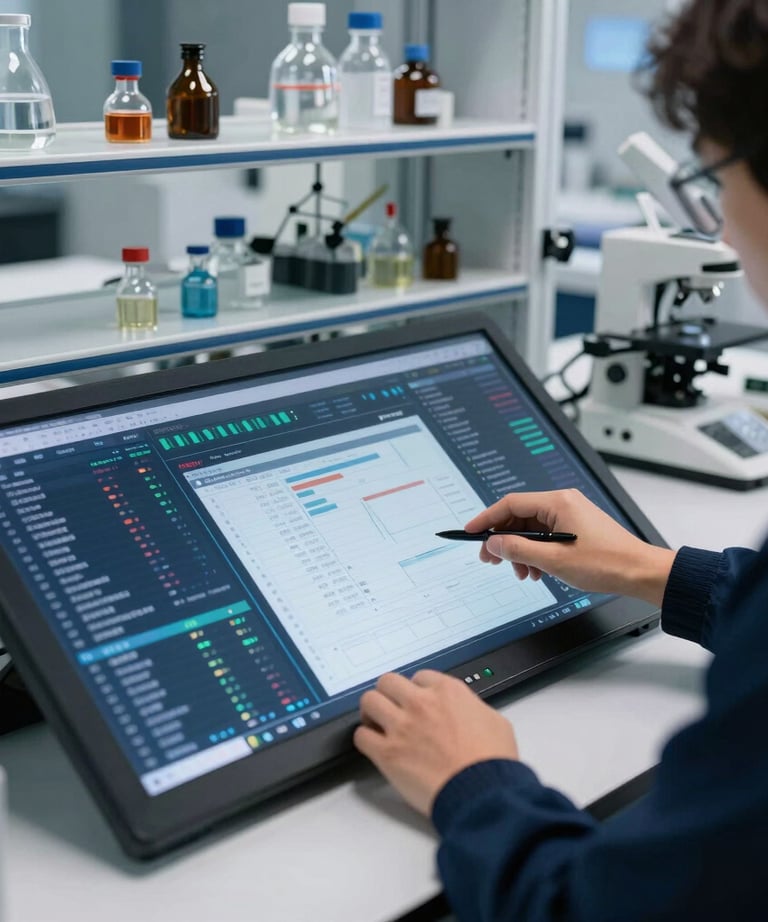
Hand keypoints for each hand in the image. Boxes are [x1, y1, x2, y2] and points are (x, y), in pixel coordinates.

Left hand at [354, 670, 518, 815]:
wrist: (482, 793)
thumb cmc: (492, 762)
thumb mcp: (494, 720)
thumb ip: (472, 708)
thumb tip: (466, 712)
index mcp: (447, 691)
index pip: (420, 676)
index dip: (417, 690)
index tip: (416, 700)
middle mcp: (421, 703)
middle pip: (388, 682)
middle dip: (389, 694)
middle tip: (391, 707)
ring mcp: (402, 726)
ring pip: (369, 701)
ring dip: (372, 711)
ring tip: (377, 723)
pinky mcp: (388, 753)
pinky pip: (361, 736)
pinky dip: (365, 738)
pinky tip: (374, 745)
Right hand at [464, 489, 674, 605]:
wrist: (641, 573)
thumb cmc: (607, 563)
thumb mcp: (554, 560)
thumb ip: (519, 549)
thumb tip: (494, 542)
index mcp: (558, 502)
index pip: (510, 504)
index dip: (487, 519)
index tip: (471, 531)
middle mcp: (564, 503)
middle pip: (519, 516)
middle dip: (504, 540)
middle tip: (491, 559)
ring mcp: (571, 515)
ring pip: (532, 529)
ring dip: (521, 551)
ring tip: (521, 572)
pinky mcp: (577, 527)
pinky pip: (546, 536)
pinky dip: (536, 553)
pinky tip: (537, 571)